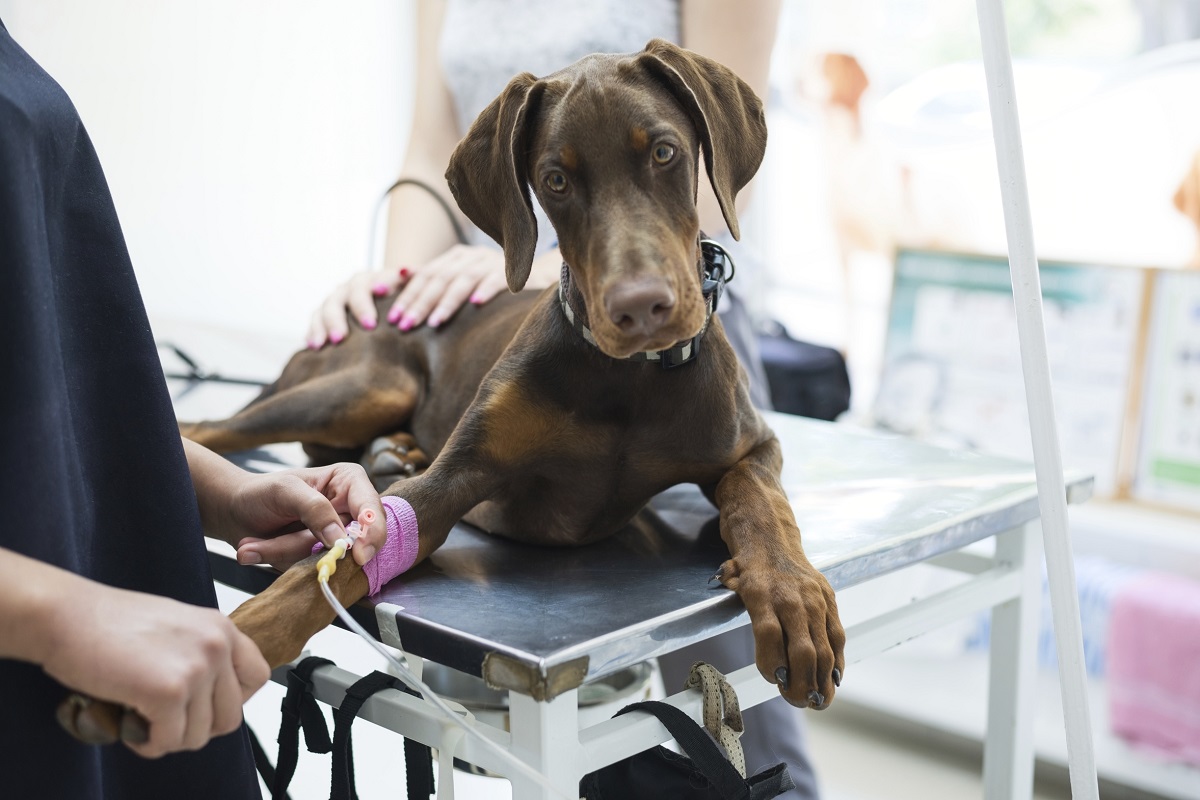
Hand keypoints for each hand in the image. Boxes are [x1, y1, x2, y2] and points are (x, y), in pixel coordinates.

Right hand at [41, 583, 268, 758]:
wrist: (68, 615)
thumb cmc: (110, 622)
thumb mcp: (176, 627)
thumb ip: (200, 654)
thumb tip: (210, 696)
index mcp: (221, 627)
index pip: (257, 677)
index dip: (230, 701)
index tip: (202, 706)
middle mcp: (217, 645)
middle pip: (230, 716)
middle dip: (195, 727)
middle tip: (164, 721)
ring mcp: (196, 668)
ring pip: (199, 735)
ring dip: (168, 738)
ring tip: (141, 720)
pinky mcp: (168, 692)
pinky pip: (169, 741)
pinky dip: (147, 743)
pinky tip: (129, 725)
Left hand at [208, 464, 384, 569]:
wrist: (234, 511)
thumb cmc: (260, 492)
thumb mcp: (285, 491)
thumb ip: (315, 509)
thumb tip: (340, 538)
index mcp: (349, 483)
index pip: (372, 510)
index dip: (372, 533)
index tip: (359, 555)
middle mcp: (348, 511)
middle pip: (351, 541)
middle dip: (304, 544)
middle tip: (274, 544)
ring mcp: (334, 537)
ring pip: (325, 559)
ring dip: (283, 552)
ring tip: (252, 545)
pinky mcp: (319, 557)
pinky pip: (308, 568)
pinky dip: (278, 561)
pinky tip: (257, 549)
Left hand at [306, 245, 563, 346]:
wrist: (541, 274)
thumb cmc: (496, 285)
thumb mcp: (464, 280)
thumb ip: (437, 282)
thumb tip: (400, 280)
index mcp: (456, 258)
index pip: (425, 276)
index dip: (407, 295)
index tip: (390, 317)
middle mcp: (471, 256)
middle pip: (439, 278)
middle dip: (420, 302)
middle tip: (403, 325)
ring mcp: (492, 262)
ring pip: (464, 280)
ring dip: (448, 302)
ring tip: (434, 324)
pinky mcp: (515, 272)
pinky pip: (498, 279)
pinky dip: (487, 290)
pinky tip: (476, 305)